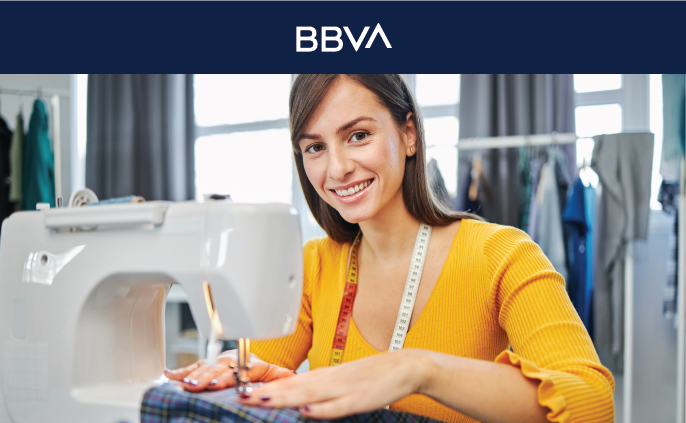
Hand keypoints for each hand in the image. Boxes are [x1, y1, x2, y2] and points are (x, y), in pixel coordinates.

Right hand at [164, 350, 295, 391]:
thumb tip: (293, 377)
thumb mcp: (273, 372)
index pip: (237, 369)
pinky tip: (170, 375)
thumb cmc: (260, 370)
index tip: (217, 384)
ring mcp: (217, 362)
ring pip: (203, 367)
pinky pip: (193, 367)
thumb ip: (281, 376)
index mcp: (247, 363)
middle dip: (205, 378)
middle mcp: (230, 361)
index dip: (226, 378)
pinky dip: (181, 372)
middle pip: (217, 369)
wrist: (250, 358)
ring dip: (191, 376)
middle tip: (195, 386)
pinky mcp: (206, 364)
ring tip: (182, 384)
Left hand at [238, 348, 430, 418]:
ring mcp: (344, 389)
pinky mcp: (359, 399)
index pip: (289, 382)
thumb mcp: (339, 381)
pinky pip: (338, 406)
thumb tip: (293, 398)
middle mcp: (329, 380)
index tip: (241, 391)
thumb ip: (317, 390)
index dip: (265, 387)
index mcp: (323, 377)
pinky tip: (307, 411)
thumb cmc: (370, 376)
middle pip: (292, 387)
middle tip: (241, 396)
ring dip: (285, 397)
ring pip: (309, 394)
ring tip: (262, 400)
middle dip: (266, 393)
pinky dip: (322, 409)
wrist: (403, 367)